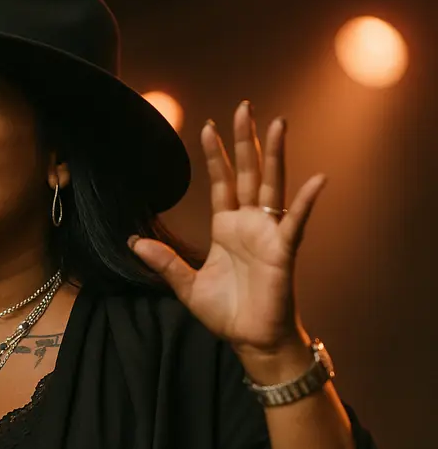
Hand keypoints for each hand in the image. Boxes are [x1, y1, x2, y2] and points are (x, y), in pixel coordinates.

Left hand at [129, 101, 327, 353]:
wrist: (251, 340)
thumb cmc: (226, 313)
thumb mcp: (186, 286)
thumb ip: (164, 262)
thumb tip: (133, 241)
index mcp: (226, 228)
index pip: (221, 183)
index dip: (216, 156)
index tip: (207, 126)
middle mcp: (249, 224)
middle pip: (248, 173)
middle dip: (245, 140)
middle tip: (244, 107)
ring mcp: (268, 234)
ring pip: (272, 186)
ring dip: (275, 155)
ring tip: (278, 124)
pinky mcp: (283, 252)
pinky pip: (296, 222)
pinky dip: (306, 202)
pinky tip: (316, 179)